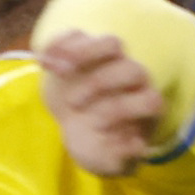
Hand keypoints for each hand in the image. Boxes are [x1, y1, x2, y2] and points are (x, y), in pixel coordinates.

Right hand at [37, 29, 163, 177]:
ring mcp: (108, 60)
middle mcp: (132, 77)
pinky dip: (59, 45)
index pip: (150, 100)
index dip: (129, 111)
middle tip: (74, 104)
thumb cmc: (98, 143)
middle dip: (103, 85)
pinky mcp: (81, 48)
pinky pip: (74, 35)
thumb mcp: (107, 158)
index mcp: (143, 103)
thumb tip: (137, 147)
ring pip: (110, 44)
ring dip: (85, 56)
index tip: (98, 126)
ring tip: (58, 71)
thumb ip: (121, 157)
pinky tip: (44, 62)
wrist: (80, 127)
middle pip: (131, 69)